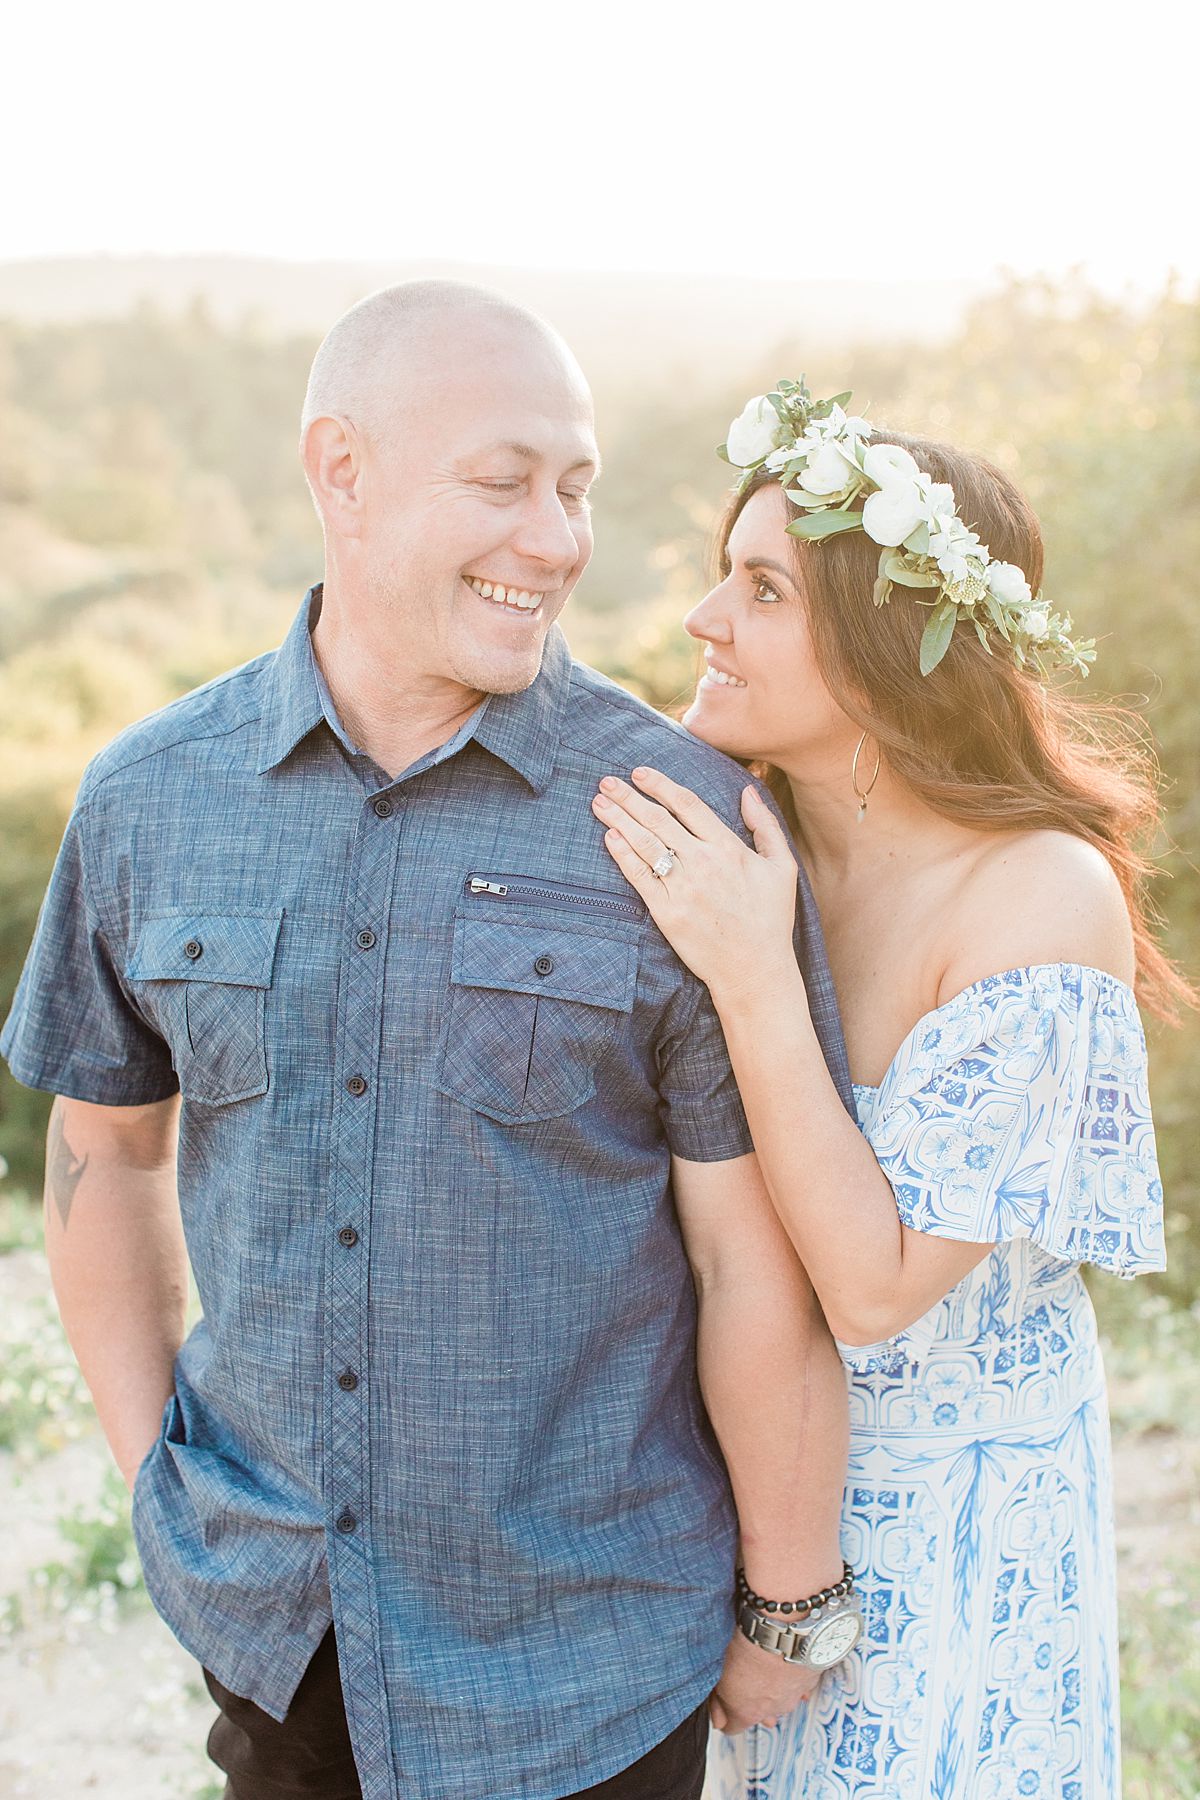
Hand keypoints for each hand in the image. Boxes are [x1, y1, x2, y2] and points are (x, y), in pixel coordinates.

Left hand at [591, 768, 799, 1002]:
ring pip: (644, 844)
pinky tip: (609, 838)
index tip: (640, 773)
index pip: (688, 805)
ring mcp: (683, 889)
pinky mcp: (667, 913)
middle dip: (629, 797)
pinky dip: (622, 855)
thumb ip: (765, 826)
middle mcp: (703, 864)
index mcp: (729, 849)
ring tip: (599, 803)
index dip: (661, 785)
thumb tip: (748, 791)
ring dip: (618, 820)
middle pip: (658, 820)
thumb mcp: (782, 868)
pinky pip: (639, 878)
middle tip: (606, 782)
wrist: (754, 970)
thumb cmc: (771, 919)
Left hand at [709, 1623, 821, 1733]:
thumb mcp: (720, 1671)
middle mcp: (771, 1710)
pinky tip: (787, 1666)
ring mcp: (792, 1697)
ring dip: (774, 1693)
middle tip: (746, 1682)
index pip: (731, 1727)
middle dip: (752, 1704)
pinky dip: (793, 1680)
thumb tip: (719, 1718)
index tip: (720, 1701)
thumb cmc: (748, 1645)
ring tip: (768, 1673)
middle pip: (760, 1717)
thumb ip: (720, 1698)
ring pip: (781, 1703)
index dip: (723, 1715)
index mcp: (746, 1712)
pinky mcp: (809, 1681)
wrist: (782, 1629)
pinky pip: (800, 1687)